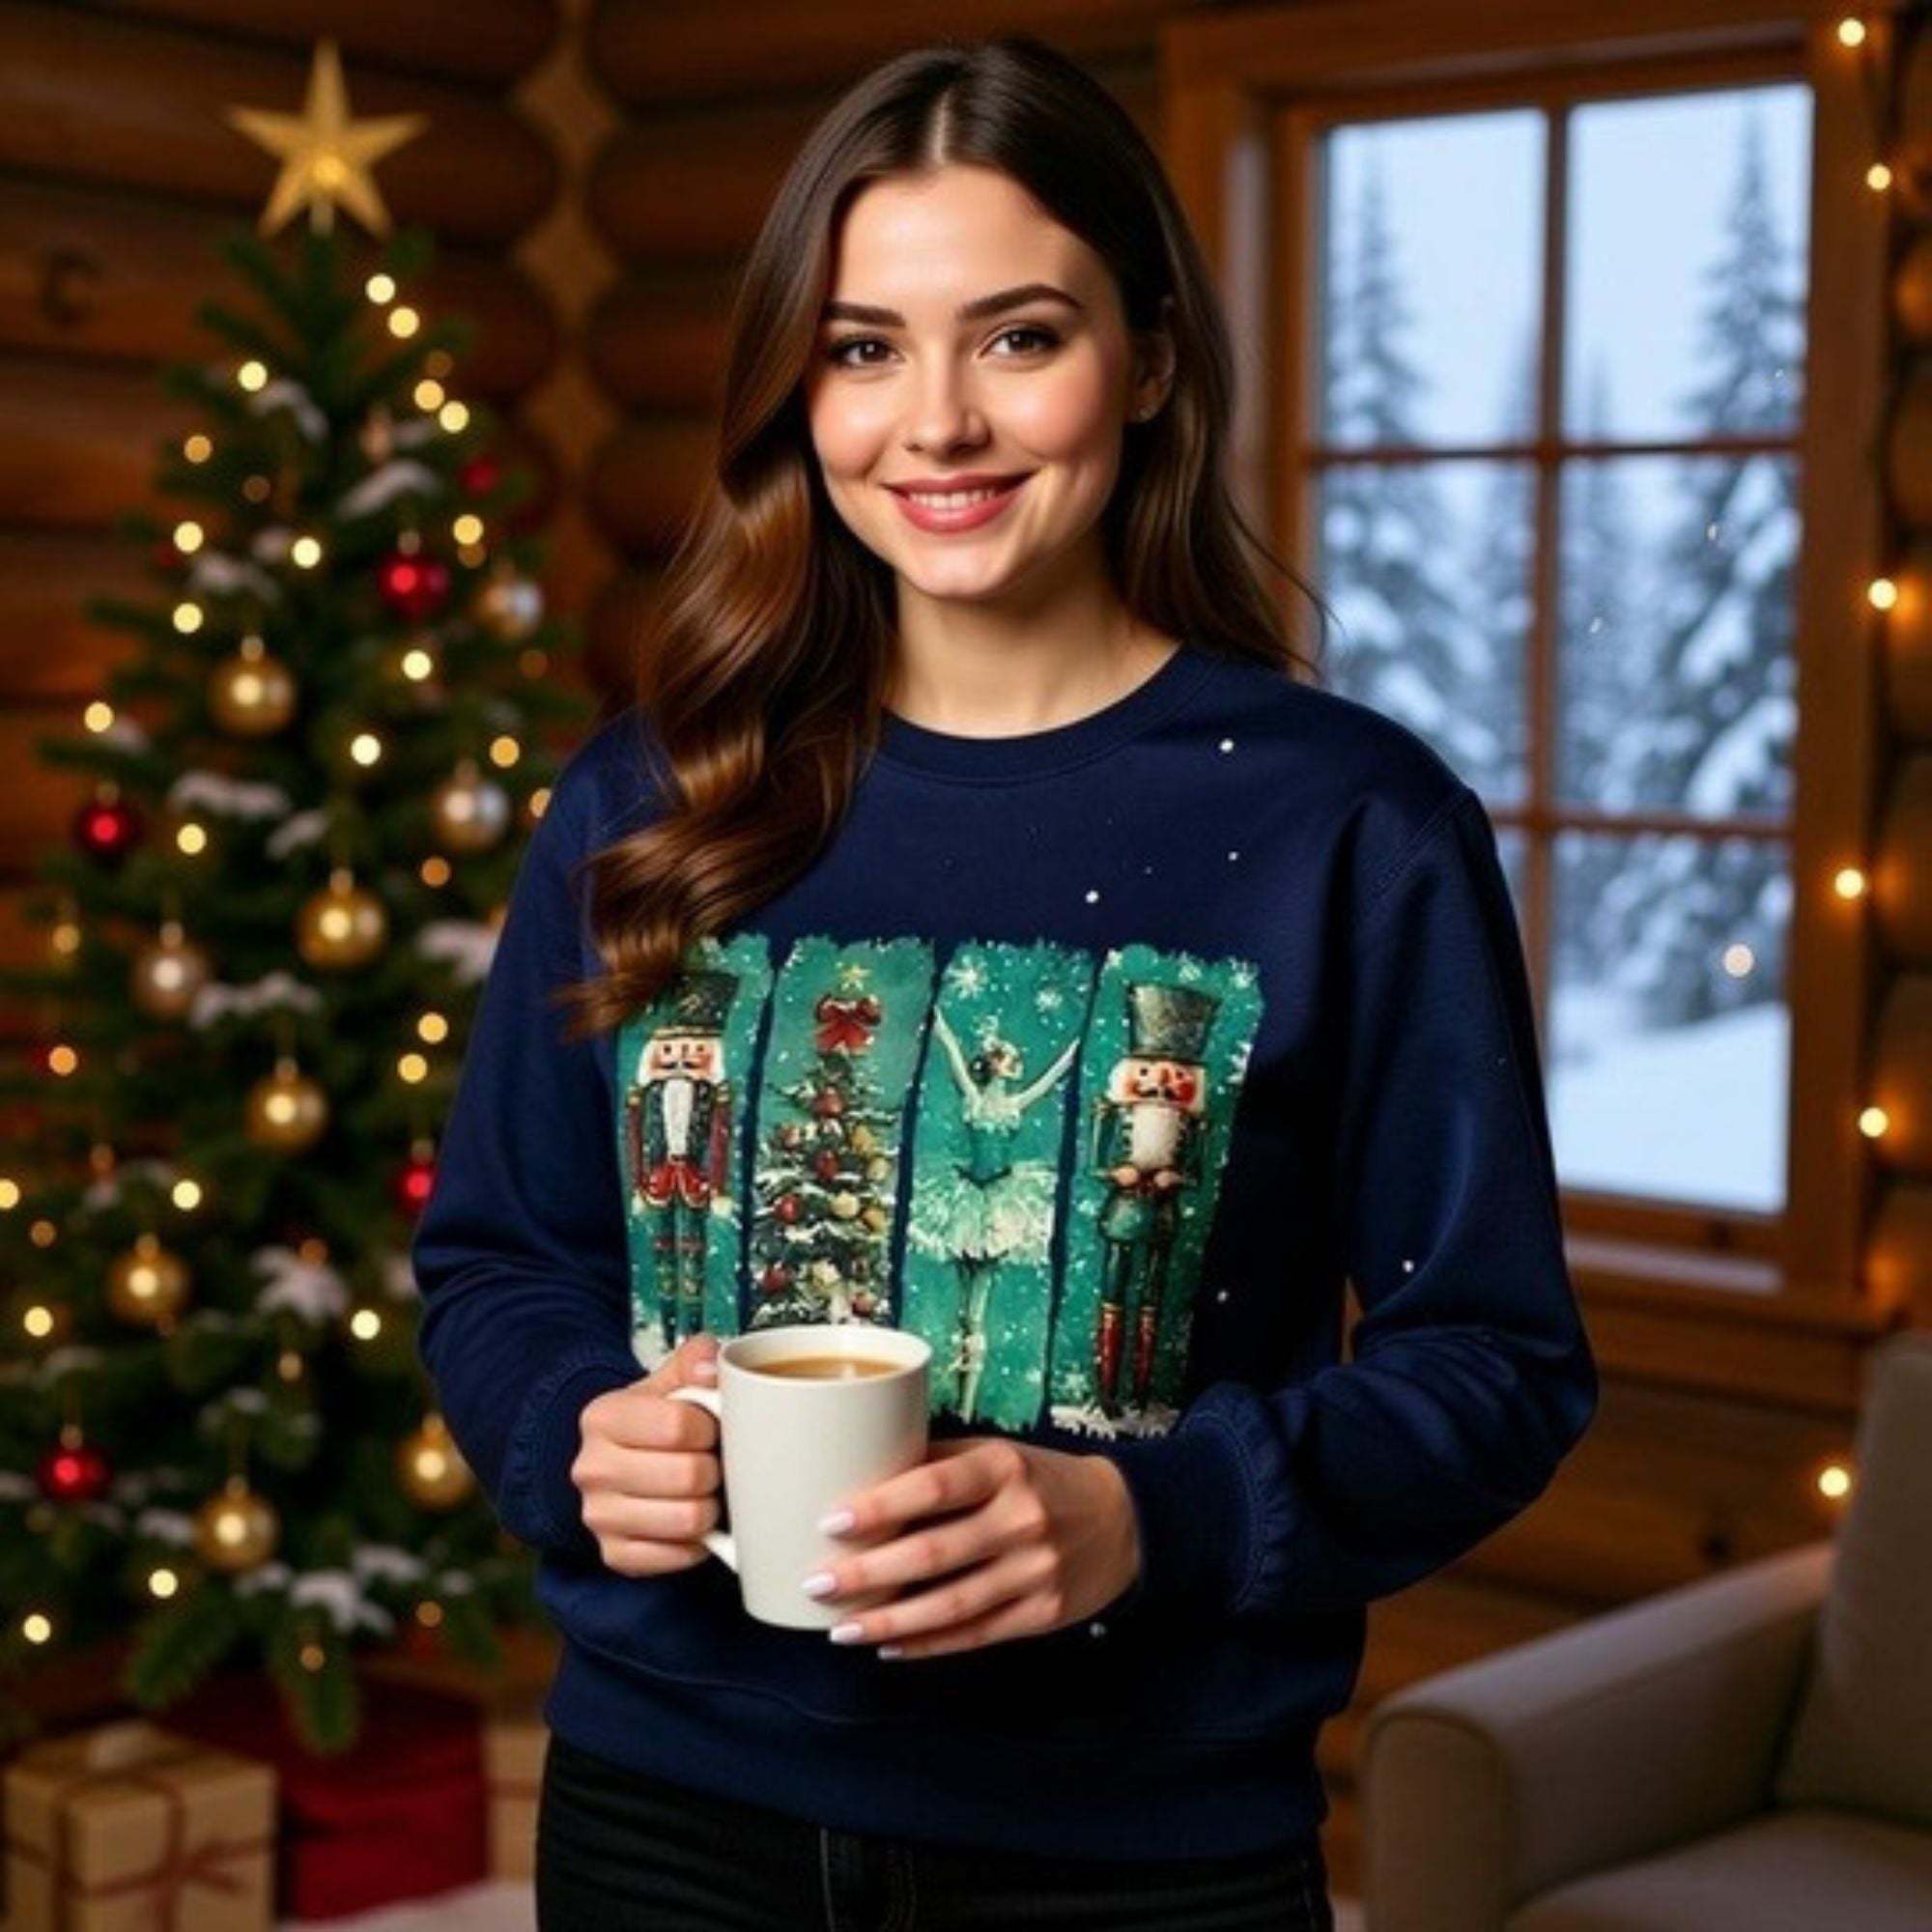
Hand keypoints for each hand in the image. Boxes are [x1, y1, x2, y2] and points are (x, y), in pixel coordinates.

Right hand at [571, 1332, 722, 1574]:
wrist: (619, 1463)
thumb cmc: (656, 1421)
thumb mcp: (669, 1382)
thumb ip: (693, 1360)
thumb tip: (710, 1366)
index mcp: (603, 1417)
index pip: (677, 1425)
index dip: (709, 1427)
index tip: (709, 1427)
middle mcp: (591, 1468)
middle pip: (689, 1476)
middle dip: (714, 1469)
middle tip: (712, 1462)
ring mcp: (599, 1516)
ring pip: (688, 1520)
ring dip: (710, 1507)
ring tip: (704, 1491)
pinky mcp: (614, 1555)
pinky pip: (678, 1556)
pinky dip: (697, 1542)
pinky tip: (690, 1520)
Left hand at [804, 1438, 1141, 1659]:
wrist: (1124, 1520)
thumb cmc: (1040, 1480)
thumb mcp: (998, 1455)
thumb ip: (939, 1465)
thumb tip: (860, 1475)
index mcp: (1004, 1468)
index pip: (934, 1487)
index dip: (880, 1506)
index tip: (831, 1521)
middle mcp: (1022, 1519)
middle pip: (933, 1553)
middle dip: (868, 1574)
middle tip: (818, 1584)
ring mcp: (1035, 1571)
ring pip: (950, 1605)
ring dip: (888, 1622)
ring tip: (841, 1629)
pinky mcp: (1043, 1614)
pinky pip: (974, 1635)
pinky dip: (927, 1644)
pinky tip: (887, 1647)